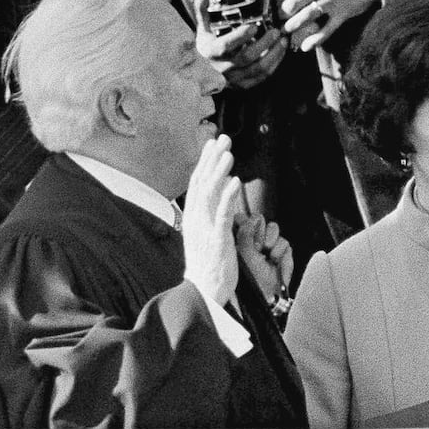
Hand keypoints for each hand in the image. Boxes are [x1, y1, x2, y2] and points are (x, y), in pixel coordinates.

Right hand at [182, 135, 241, 306]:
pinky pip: (222, 214)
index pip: (197, 183)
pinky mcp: (217, 240)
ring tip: (229, 153)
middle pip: (202, 182)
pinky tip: (235, 181)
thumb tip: (221, 193)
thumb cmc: (208, 264)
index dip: (205, 162)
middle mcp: (196, 219)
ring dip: (219, 171)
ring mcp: (205, 229)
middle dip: (212, 159)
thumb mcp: (206, 234)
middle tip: (222, 138)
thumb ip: (211, 213)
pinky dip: (228, 196)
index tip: (212, 144)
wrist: (204, 290)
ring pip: (210, 194)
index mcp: (193, 217)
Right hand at [196, 19, 287, 89]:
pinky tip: (280, 52)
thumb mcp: (202, 30)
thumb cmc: (207, 46)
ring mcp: (234, 78)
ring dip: (274, 54)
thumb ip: (202, 13)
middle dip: (264, 44)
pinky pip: (262, 76)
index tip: (254, 26)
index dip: (240, 36)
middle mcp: (222, 67)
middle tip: (276, 31)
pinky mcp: (244, 85)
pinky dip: (274, 64)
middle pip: (247, 57)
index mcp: (211, 52)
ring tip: (283, 40)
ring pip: (258, 69)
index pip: (225, 45)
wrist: (204, 71)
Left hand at [233, 211, 292, 302]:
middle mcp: (254, 240)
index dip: (247, 224)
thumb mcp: (244, 252)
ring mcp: (268, 245)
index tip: (248, 240)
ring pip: (274, 227)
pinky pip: (285, 242)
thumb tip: (255, 217)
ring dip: (272, 242)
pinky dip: (281, 253)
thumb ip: (246, 231)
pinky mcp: (282, 252)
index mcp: (239, 239)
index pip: (242, 218)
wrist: (268, 294)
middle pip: (261, 219)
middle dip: (261, 233)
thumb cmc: (251, 276)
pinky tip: (276, 262)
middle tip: (259, 248)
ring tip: (268, 256)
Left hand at [278, 0, 381, 53]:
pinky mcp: (342, 14)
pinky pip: (327, 29)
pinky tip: (306, 47)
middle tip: (284, 17)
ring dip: (294, 25)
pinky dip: (316, 40)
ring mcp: (331, 2)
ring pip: (306, 16)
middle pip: (292, 3)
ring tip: (288, 30)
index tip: (284, 1)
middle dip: (284, 12)